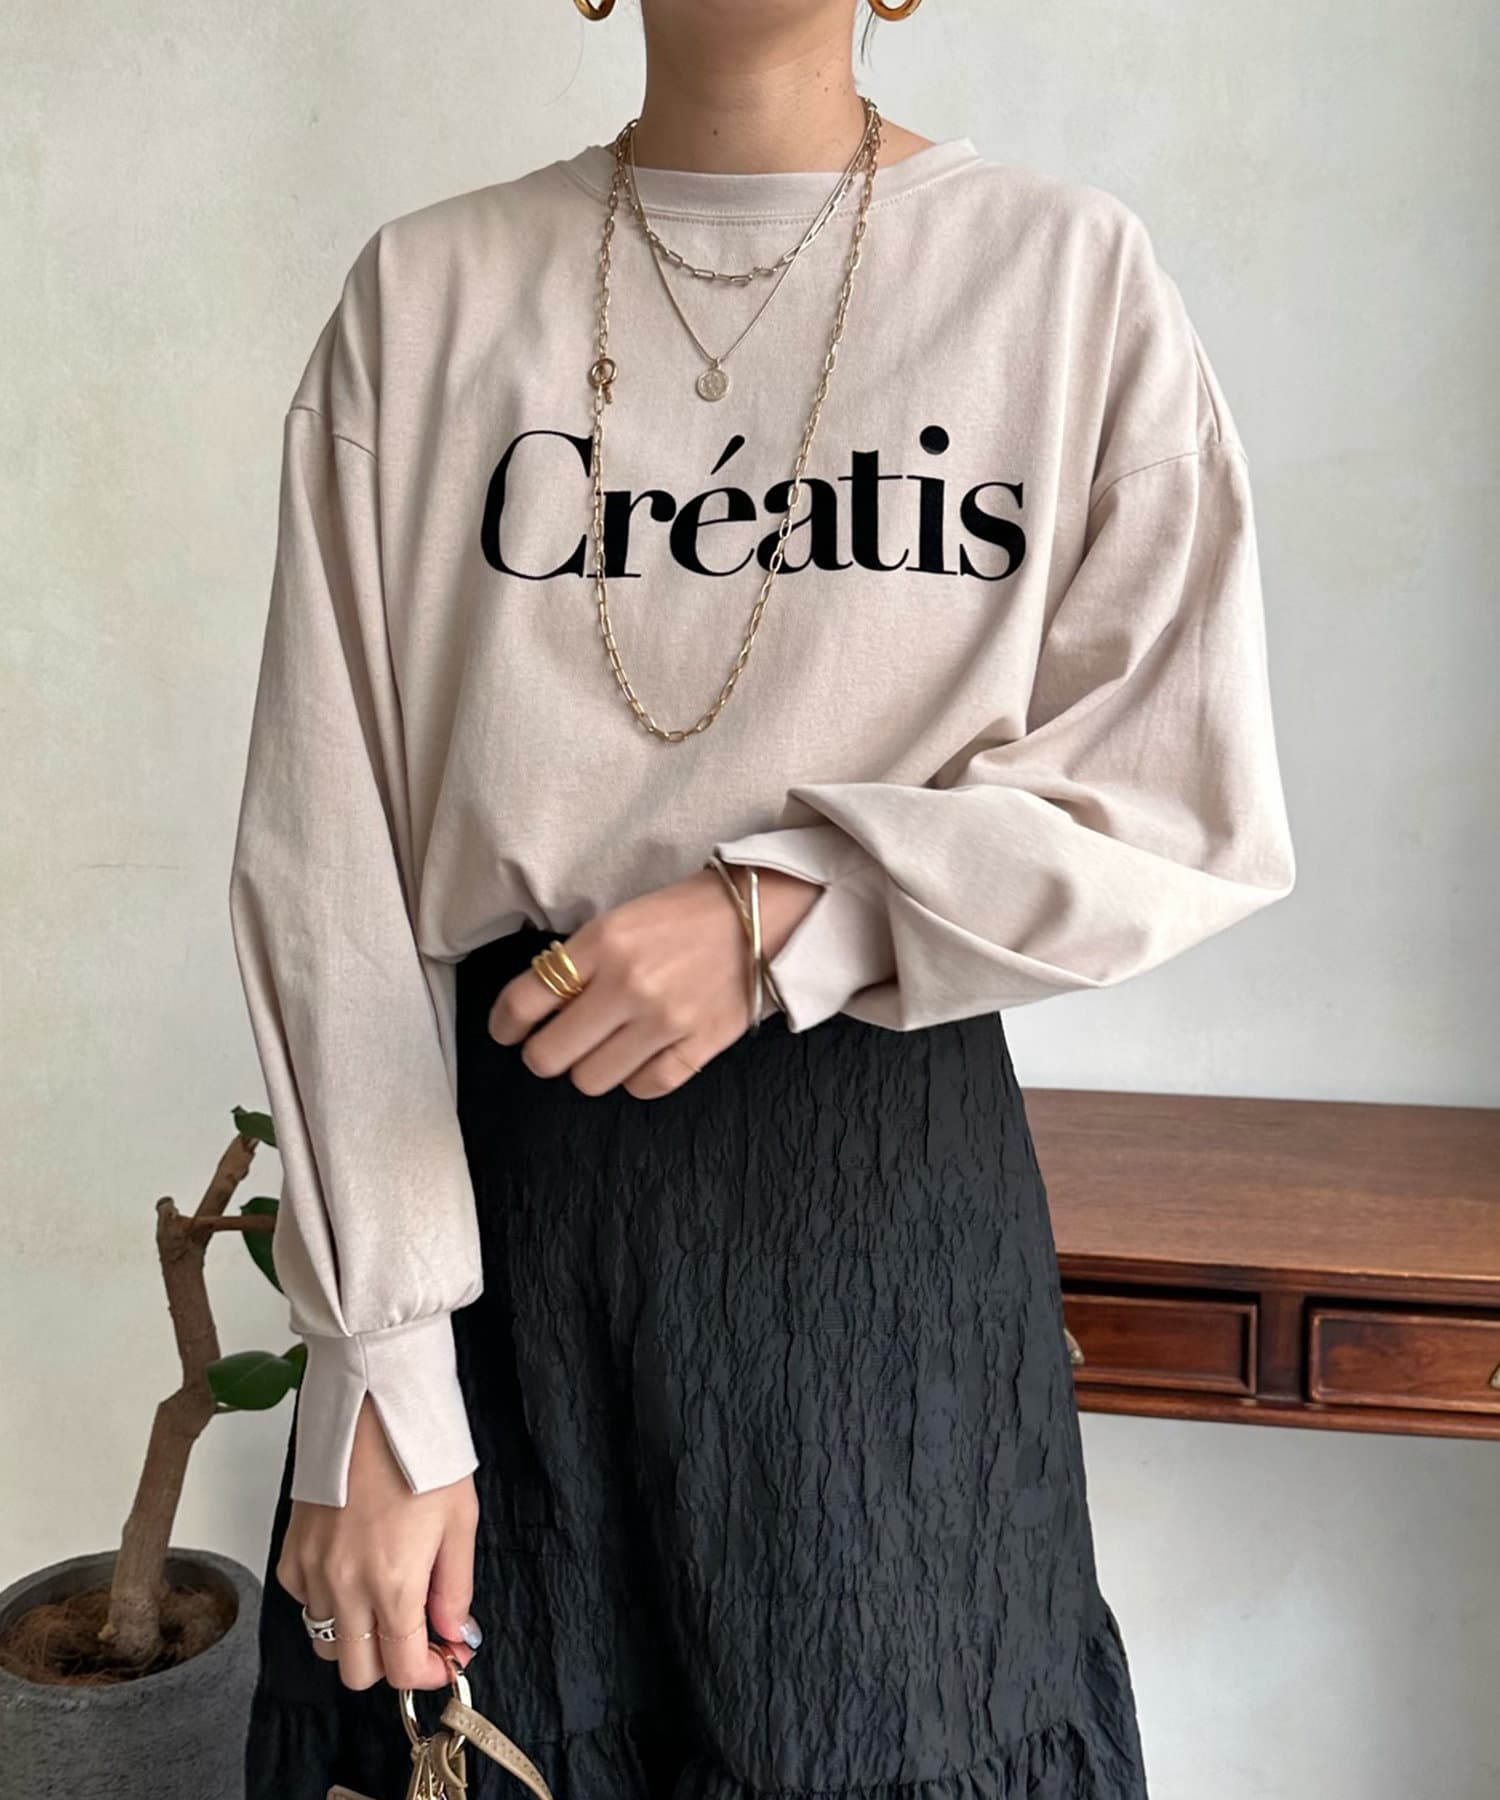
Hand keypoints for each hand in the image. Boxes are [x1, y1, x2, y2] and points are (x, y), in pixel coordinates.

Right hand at [276, 1395, 480, 1691]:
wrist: (374, 1406)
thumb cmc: (421, 1456)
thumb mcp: (460, 1522)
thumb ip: (454, 1588)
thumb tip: (453, 1634)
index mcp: (393, 1583)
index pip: (402, 1666)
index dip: (429, 1672)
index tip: (444, 1659)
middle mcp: (344, 1586)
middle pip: (357, 1670)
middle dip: (390, 1661)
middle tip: (416, 1630)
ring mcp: (311, 1570)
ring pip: (327, 1641)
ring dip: (357, 1635)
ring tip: (383, 1598)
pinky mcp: (292, 1550)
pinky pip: (305, 1602)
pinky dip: (327, 1602)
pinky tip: (353, 1570)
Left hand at [488, 864, 821, 1098]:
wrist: (762, 912)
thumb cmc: (686, 914)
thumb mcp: (621, 920)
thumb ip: (580, 960)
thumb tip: (539, 1007)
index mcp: (603, 942)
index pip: (524, 999)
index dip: (505, 1025)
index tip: (507, 1032)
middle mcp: (628, 983)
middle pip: (550, 1054)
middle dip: (543, 1054)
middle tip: (555, 1045)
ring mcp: (666, 1019)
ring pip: (592, 1079)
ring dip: (590, 1068)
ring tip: (605, 1048)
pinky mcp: (701, 1044)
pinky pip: (645, 1087)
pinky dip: (637, 1077)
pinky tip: (642, 1056)